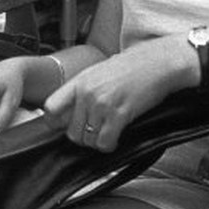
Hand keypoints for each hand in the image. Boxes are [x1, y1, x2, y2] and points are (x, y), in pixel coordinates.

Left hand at [43, 38, 188, 151]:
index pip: (50, 108)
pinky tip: (115, 137)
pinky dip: (109, 145)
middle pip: (71, 131)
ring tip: (107, 133)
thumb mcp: (98, 72)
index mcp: (79, 81)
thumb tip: (69, 110)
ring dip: (97, 142)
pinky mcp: (120, 114)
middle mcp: (87, 93)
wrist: (158, 62)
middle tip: (95, 132)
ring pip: (87, 140)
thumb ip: (81, 89)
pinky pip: (104, 142)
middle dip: (83, 137)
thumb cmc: (131, 67)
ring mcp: (102, 104)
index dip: (54, 122)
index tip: (64, 126)